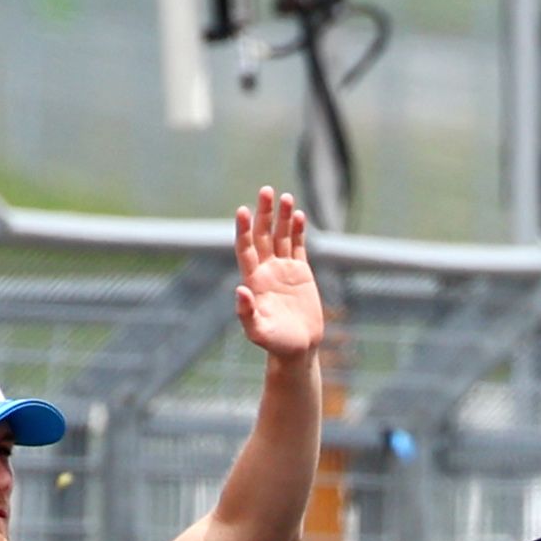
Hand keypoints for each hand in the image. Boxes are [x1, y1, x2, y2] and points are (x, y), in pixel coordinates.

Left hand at [232, 187, 324, 363]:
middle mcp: (266, 270)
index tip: (244, 210)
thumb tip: (240, 290)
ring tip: (286, 197)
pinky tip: (299, 215)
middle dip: (264, 213)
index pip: (246, 248)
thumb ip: (247, 313)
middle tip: (266, 191)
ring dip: (283, 217)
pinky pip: (298, 247)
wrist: (297, 349)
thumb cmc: (275, 344)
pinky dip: (298, 231)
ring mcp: (283, 270)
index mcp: (253, 280)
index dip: (245, 230)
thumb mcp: (258, 332)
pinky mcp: (300, 273)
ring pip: (281, 237)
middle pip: (262, 235)